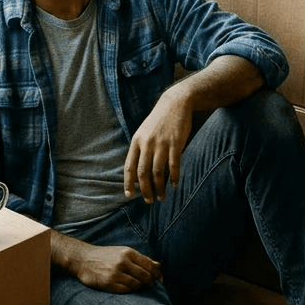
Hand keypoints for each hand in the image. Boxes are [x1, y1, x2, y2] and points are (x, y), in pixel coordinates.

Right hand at [51, 234, 162, 292]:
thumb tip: (159, 265)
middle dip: (150, 282)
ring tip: (138, 286)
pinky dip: (130, 290)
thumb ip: (141, 258)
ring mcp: (116, 273)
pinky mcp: (109, 283)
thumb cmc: (106, 255)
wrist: (83, 259)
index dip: (158, 274)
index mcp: (128, 252)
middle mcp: (123, 262)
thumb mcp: (123, 252)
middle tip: (150, 285)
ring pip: (137, 285)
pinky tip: (127, 288)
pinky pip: (127, 290)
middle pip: (145, 276)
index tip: (160, 279)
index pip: (150, 265)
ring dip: (140, 287)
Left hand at [124, 86, 192, 202]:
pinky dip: (174, 177)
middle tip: (149, 201)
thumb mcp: (144, 132)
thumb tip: (137, 172)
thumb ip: (140, 149)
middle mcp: (147, 143)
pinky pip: (174, 165)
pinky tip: (175, 185)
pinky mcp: (176, 143)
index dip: (128, 182)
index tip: (129, 195)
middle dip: (145, 190)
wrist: (175, 103)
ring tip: (162, 197)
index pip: (129, 166)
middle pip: (143, 173)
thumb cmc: (159, 121)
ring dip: (159, 188)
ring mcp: (162, 143)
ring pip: (157, 172)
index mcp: (136, 141)